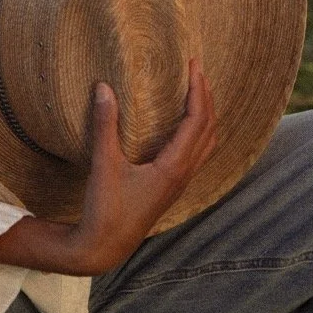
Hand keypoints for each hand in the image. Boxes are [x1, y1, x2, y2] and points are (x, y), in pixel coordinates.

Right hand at [0, 58, 216, 275]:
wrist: (105, 247)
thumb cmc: (105, 209)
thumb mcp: (103, 164)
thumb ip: (105, 125)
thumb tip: (103, 87)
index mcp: (173, 166)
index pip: (197, 120)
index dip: (198, 89)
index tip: (194, 65)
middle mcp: (183, 173)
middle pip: (209, 128)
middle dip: (206, 95)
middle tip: (197, 69)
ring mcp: (180, 182)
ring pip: (207, 142)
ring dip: (206, 113)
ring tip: (197, 90)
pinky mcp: (172, 186)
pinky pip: (198, 152)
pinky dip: (200, 130)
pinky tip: (186, 124)